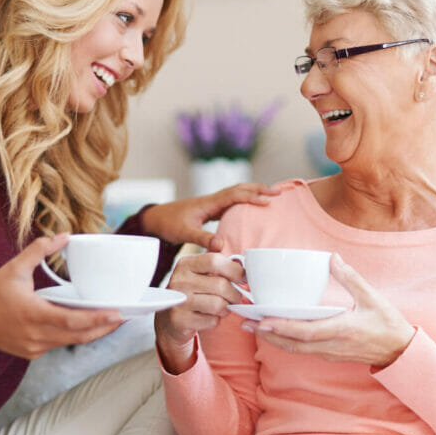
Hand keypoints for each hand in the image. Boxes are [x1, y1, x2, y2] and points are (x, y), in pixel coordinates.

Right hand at [0, 233, 123, 358]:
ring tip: (112, 321)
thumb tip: (64, 235)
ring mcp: (33, 347)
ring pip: (71, 342)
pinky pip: (59, 344)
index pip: (72, 321)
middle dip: (104, 328)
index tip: (117, 314)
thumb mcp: (13, 268)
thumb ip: (39, 250)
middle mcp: (35, 335)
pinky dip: (74, 335)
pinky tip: (87, 325)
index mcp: (32, 313)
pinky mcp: (32, 353)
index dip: (97, 319)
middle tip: (124, 316)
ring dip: (92, 333)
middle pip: (79, 336)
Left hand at [140, 182, 281, 250]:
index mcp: (209, 203)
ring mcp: (212, 203)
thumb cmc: (169, 224)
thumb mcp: (185, 233)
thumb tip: (221, 245)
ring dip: (254, 192)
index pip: (234, 195)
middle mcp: (212, 200)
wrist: (156, 219)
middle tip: (279, 192)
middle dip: (259, 189)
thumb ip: (202, 239)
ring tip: (272, 195)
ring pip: (237, 193)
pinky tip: (253, 206)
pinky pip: (232, 201)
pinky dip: (245, 200)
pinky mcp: (211, 209)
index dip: (251, 197)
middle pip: (240, 189)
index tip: (267, 201)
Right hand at [154, 252, 245, 372]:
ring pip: (218, 305)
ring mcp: (178, 301)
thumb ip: (219, 262)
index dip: (234, 270)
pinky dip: (216, 321)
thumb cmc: (193, 291)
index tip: (242, 278)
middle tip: (234, 298)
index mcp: (185, 264)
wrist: (170, 318)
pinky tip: (209, 317)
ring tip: (222, 307)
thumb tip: (241, 262)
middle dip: (234, 294)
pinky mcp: (179, 320)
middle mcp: (179, 280)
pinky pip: (212, 321)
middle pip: (221, 285)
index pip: (215, 261)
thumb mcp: (201, 272)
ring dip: (226, 309)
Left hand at [248, 256, 415, 367]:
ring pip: (295, 349)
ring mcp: (330, 352)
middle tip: (245, 322)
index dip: (282, 328)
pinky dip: (285, 341)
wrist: (400, 352)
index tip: (262, 321)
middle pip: (293, 344)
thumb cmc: (388, 324)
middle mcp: (332, 345)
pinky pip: (302, 349)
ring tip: (253, 326)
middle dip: (268, 335)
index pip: (306, 332)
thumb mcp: (372, 297)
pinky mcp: (329, 354)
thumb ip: (351, 278)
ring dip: (273, 339)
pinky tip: (274, 331)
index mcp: (342, 330)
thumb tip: (332, 258)